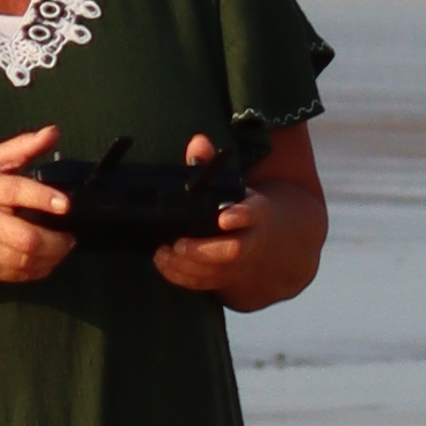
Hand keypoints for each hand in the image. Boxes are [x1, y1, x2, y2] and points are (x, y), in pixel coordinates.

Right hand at [0, 125, 75, 282]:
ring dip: (51, 258)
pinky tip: (48, 261)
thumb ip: (24, 147)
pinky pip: (15, 275)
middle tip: (71, 236)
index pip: (16, 192)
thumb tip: (54, 132)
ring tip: (64, 248)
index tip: (66, 204)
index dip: (43, 198)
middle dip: (55, 242)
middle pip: (24, 238)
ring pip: (22, 261)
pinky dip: (37, 271)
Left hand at [152, 134, 264, 295]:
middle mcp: (249, 240)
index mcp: (255, 212)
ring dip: (188, 266)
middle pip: (233, 251)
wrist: (262, 239)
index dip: (241, 216)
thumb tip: (197, 142)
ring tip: (164, 253)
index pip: (253, 214)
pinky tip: (163, 263)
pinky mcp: (223, 279)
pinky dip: (182, 277)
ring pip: (216, 272)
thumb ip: (210, 163)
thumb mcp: (229, 183)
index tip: (223, 218)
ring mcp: (237, 264)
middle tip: (178, 243)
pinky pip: (203, 284)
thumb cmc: (235, 205)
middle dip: (204, 250)